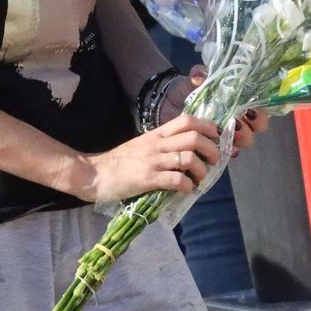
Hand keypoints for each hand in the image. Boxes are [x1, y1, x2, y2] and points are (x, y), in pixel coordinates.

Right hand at [69, 113, 222, 203]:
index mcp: (157, 134)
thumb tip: (188, 151)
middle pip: (194, 137)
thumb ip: (162, 145)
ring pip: (189, 157)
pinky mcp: (148, 178)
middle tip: (213, 160)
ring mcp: (153, 161)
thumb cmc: (119, 162)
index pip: (187, 120)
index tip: (217, 137)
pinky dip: (187, 186)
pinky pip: (176, 179)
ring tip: (200, 179)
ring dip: (201, 170)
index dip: (208, 126)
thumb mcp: (143, 145)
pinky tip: (186, 190)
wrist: (94, 174)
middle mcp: (157, 144)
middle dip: (212, 149)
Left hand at [158, 66, 270, 153]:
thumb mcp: (191, 81)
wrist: (165, 107)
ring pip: (244, 142)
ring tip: (226, 132)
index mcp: (237, 103)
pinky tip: (220, 148)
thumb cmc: (184, 92)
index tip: (251, 110)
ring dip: (240, 138)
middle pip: (256, 129)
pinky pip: (227, 154)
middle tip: (237, 122)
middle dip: (251, 127)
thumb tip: (200, 76)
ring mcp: (226, 135)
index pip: (259, 109)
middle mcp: (237, 120)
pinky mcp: (214, 148)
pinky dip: (226, 152)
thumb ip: (198, 75)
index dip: (260, 112)